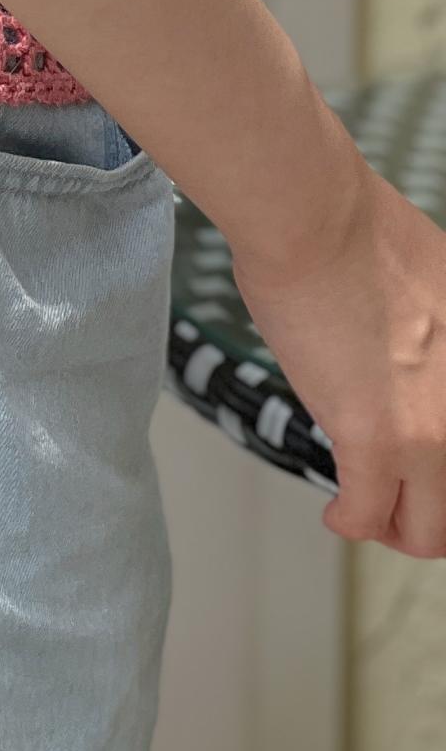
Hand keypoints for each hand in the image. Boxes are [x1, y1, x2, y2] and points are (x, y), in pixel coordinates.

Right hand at [238, 165, 445, 556]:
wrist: (318, 220)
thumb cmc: (360, 234)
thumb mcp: (439, 287)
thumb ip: (439, 340)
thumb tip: (416, 358)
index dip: (442, 467)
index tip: (421, 467)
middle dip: (427, 512)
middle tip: (396, 499)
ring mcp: (433, 433)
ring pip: (428, 531)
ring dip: (393, 526)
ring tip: (365, 507)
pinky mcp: (376, 442)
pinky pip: (367, 518)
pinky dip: (349, 523)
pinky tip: (335, 512)